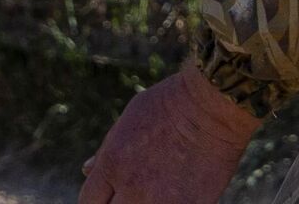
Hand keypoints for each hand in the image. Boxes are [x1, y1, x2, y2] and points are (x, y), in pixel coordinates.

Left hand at [79, 64, 262, 203]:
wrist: (212, 106)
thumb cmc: (169, 105)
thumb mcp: (127, 121)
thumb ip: (106, 151)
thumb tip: (87, 169)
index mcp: (112, 164)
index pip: (89, 201)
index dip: (97, 202)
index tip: (106, 199)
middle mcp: (132, 187)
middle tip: (129, 196)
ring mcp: (161, 201)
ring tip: (154, 193)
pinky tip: (174, 195)